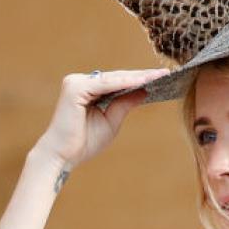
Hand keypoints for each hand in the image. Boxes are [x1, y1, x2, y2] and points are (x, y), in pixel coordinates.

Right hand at [34, 69, 168, 170]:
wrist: (63, 156)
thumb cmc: (84, 141)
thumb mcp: (112, 120)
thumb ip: (125, 104)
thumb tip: (145, 90)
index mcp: (86, 88)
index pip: (117, 81)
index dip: (140, 79)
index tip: (161, 77)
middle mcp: (79, 81)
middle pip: (117, 77)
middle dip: (141, 76)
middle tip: (165, 73)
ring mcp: (76, 82)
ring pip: (113, 78)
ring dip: (137, 77)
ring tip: (159, 75)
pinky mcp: (75, 88)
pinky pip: (106, 84)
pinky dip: (125, 83)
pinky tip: (143, 82)